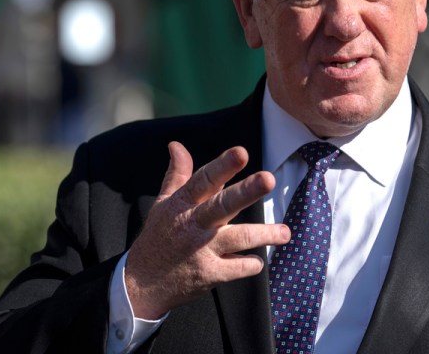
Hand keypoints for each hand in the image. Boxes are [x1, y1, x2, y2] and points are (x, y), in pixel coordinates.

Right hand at [125, 141, 289, 318]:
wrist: (142, 283)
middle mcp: (194, 224)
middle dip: (247, 191)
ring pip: (240, 238)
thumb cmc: (158, 237)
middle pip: (223, 204)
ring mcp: (202, 250)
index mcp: (183, 204)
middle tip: (268, 179)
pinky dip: (251, 264)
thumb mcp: (163, 203)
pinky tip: (257, 260)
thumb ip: (177, 174)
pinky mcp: (209, 274)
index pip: (204, 180)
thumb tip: (176, 145)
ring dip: (265, 235)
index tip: (241, 152)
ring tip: (285, 233)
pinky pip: (238, 268)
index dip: (223, 166)